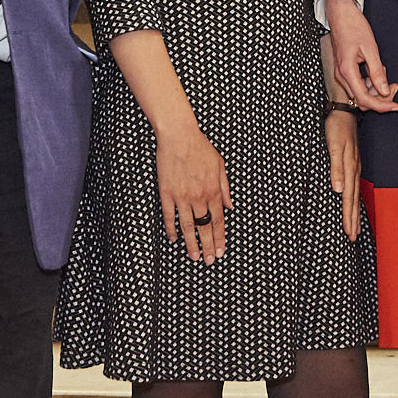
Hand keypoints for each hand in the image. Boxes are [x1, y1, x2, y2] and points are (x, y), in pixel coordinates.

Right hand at [156, 122, 231, 263]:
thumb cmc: (200, 147)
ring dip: (191, 243)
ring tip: (194, 257)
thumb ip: (225, 188)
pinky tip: (173, 239)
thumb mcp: (220, 165)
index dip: (220, 238)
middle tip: (209, 261)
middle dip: (208, 246)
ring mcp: (182, 197)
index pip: (218, 220)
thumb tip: (231, 206)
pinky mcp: (167, 193)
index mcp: (213, 191)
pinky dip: (171, 229)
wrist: (179, 136)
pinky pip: (169, 216)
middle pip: (204, 227)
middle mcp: (199, 197)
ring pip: (187, 226)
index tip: (220, 251)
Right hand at [323, 0, 397, 111]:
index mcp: (347, 71)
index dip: (381, 106)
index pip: (364, 99)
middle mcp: (342, 75)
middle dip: (380, 98)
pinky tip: (378, 72)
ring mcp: (342, 73)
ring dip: (375, 91)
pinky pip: (358, 84)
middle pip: (362, 100)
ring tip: (387, 76)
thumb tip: (384, 91)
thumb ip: (377, 72)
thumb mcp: (370, 49)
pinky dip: (369, 83)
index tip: (395, 106)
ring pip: (360, 93)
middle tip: (394, 86)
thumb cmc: (354, 27)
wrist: (341, 14)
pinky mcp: (344, 70)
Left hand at [325, 110, 362, 240]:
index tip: (349, 234)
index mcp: (349, 168)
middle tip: (352, 239)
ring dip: (354, 213)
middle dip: (353, 220)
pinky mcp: (352, 163)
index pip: (348, 198)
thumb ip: (335, 168)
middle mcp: (354, 170)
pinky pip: (355, 186)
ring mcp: (355, 166)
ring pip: (355, 195)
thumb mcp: (333, 146)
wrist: (343, 110)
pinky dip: (354, 199)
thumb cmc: (336, 128)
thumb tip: (338, 190)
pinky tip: (352, 204)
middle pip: (353, 200)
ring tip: (355, 228)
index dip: (348, 217)